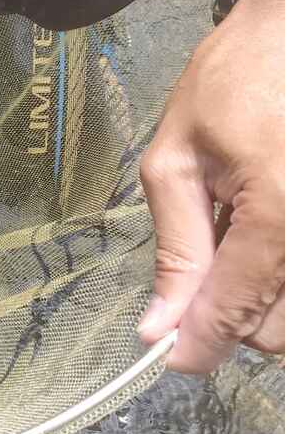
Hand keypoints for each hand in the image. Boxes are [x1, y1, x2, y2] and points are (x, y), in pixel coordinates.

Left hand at [137, 0, 284, 372]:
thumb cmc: (230, 80)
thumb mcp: (177, 160)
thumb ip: (176, 248)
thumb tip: (160, 326)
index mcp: (281, 210)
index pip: (238, 310)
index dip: (197, 341)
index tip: (166, 353)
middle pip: (277, 332)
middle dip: (229, 316)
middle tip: (207, 257)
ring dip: (261, 298)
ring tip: (239, 231)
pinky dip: (282, 274)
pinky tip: (264, 228)